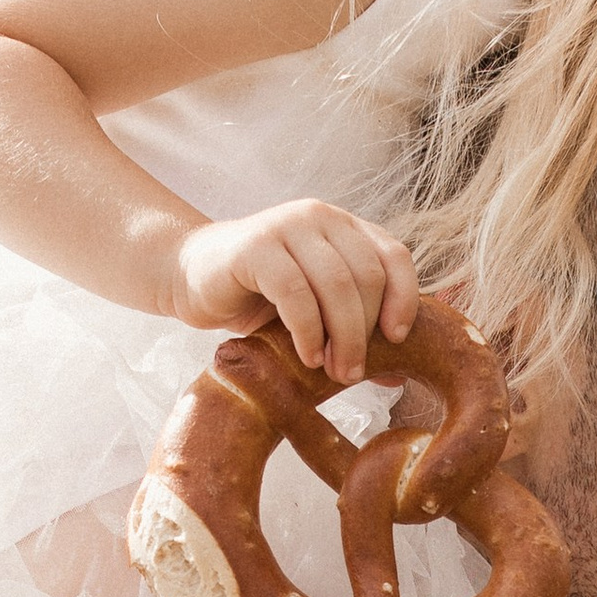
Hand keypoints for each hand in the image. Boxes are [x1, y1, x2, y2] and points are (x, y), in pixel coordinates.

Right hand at [170, 198, 420, 382]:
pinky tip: (307, 356)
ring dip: (342, 336)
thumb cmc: (258, 296)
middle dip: (365, 331)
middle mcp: (320, 218)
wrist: (191, 275)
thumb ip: (353, 334)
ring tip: (334, 372)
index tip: (398, 340)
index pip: (394, 256)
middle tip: (352, 373)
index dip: (404, 299)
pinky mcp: (255, 246)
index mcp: (344, 227)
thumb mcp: (315, 313)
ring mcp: (287, 226)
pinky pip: (295, 292)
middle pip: (367, 275)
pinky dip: (307, 331)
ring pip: (335, 284)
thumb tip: (395, 379)